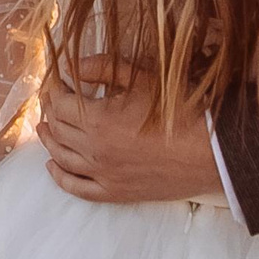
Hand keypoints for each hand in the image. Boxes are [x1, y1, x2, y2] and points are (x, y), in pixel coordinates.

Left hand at [38, 57, 222, 204]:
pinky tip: (53, 166)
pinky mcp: (116, 192)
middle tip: (53, 99)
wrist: (213, 152)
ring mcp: (104, 174)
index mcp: (98, 120)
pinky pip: (78, 188)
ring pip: (61, 157)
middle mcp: (94, 150)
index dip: (53, 89)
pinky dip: (60, 177)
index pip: (59, 103)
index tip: (56, 80)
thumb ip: (104, 69)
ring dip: (49, 140)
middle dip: (51, 111)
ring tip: (45, 127)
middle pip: (57, 129)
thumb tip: (75, 66)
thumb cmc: (181, 111)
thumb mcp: (142, 79)